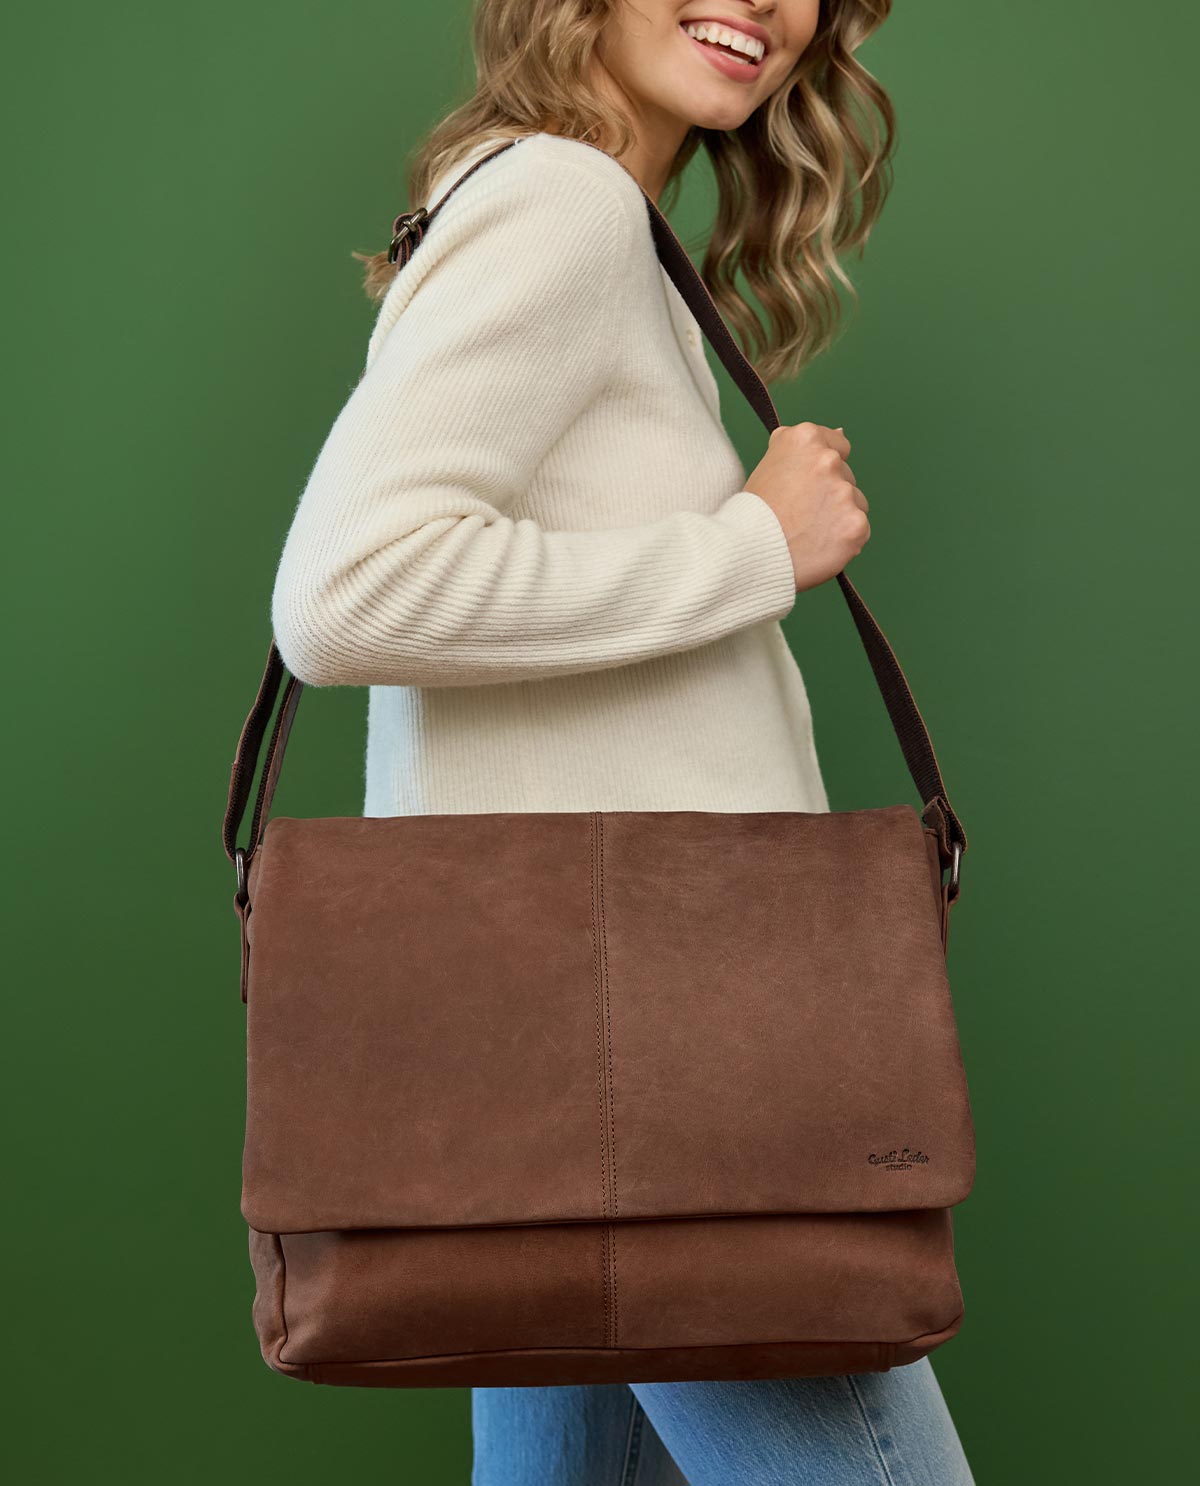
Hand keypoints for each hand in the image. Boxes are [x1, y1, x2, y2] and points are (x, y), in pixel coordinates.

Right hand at [743, 423, 869, 592]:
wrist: (749, 554)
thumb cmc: (754, 513)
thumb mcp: (769, 464)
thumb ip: (802, 449)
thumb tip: (841, 432)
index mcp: (806, 439)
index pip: (838, 445)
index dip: (821, 469)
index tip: (806, 486)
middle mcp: (828, 460)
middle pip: (846, 476)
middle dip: (829, 494)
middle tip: (799, 514)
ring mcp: (845, 493)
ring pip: (855, 503)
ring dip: (838, 516)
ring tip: (807, 531)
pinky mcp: (856, 524)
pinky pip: (859, 530)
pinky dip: (843, 540)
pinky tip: (818, 545)